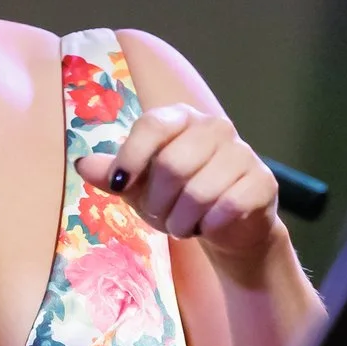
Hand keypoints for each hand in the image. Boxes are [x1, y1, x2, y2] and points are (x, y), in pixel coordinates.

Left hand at [74, 102, 284, 273]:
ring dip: (182, 221)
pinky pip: (227, 206)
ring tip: (184, 224)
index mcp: (181, 119)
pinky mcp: (262, 182)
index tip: (118, 185)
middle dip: (158, 203)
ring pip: (199, 192)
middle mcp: (214, 127)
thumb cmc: (177, 198)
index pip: (152, 125)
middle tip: (161, 216)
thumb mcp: (138, 187)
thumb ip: (113, 173)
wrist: (226, 226)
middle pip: (173, 165)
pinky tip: (208, 226)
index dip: (131, 157)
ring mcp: (242, 153)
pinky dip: (209, 225)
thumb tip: (84, 164)